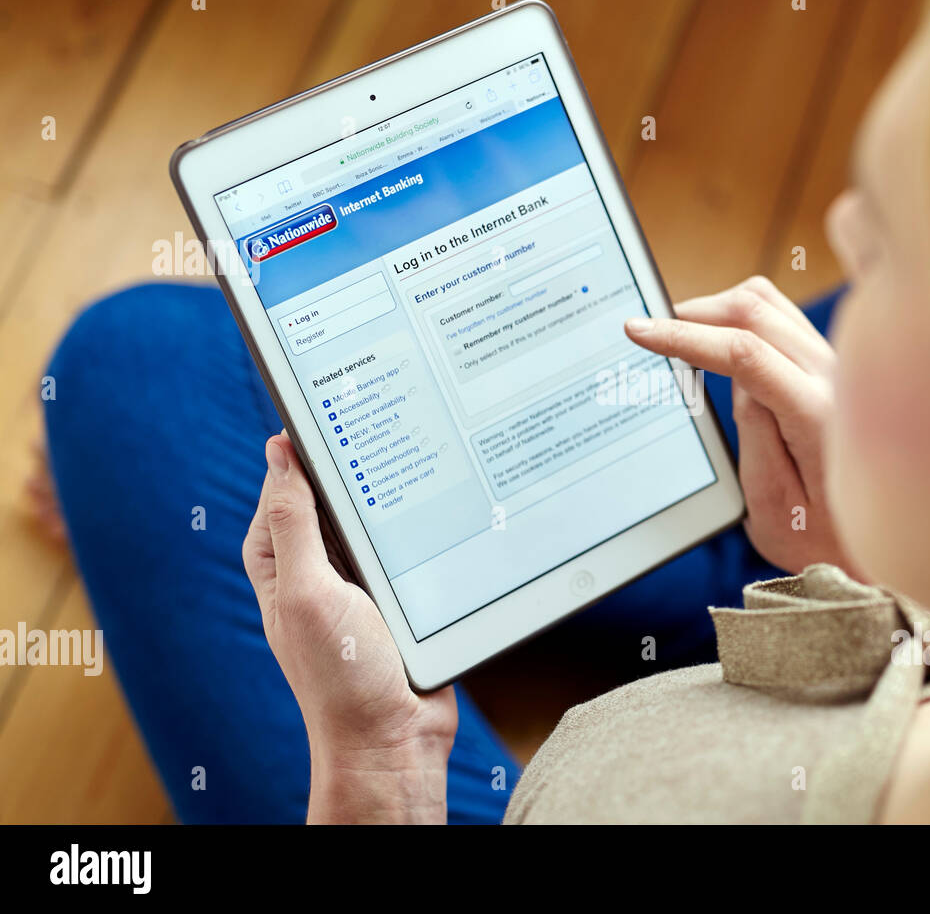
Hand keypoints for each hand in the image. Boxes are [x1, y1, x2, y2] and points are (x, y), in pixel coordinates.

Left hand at [244, 433, 456, 822]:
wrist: (394, 738)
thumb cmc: (340, 676)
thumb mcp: (306, 591)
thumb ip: (292, 521)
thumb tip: (278, 453)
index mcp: (278, 560)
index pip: (285, 483)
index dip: (307, 445)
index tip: (337, 401)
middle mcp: (314, 566)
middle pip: (333, 495)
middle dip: (357, 466)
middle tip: (388, 421)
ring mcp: (357, 580)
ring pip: (372, 518)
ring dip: (391, 498)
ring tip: (418, 457)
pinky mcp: (396, 593)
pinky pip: (404, 544)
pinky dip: (418, 526)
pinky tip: (440, 506)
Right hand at [625, 276, 855, 576]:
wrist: (885, 545)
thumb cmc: (826, 539)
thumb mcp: (774, 507)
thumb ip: (754, 436)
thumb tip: (735, 375)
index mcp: (818, 415)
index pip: (744, 352)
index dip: (685, 335)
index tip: (640, 331)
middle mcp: (836, 379)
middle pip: (755, 311)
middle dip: (693, 312)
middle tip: (650, 329)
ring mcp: (839, 366)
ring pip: (770, 305)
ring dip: (719, 309)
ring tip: (679, 332)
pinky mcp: (835, 365)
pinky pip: (784, 319)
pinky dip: (744, 317)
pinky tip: (719, 341)